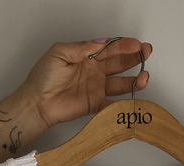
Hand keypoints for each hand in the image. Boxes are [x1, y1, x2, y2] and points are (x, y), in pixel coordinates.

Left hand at [20, 37, 151, 130]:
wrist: (37, 102)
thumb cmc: (43, 76)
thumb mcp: (60, 52)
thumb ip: (83, 48)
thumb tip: (102, 42)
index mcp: (87, 56)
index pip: (109, 48)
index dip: (124, 45)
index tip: (136, 44)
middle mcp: (94, 71)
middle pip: (119, 63)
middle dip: (134, 58)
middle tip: (146, 54)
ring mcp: (96, 89)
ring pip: (120, 83)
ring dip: (134, 80)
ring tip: (145, 77)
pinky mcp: (95, 105)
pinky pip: (113, 105)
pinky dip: (124, 103)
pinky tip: (134, 98)